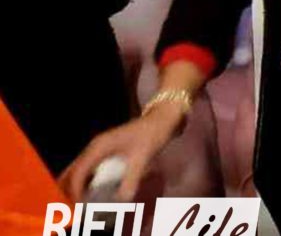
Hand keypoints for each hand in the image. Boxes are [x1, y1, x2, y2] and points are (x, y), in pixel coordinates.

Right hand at [59, 103, 185, 201]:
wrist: (161, 120)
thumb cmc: (151, 136)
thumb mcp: (142, 158)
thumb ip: (131, 179)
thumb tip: (122, 201)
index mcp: (98, 147)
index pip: (78, 173)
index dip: (75, 192)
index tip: (78, 208)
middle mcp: (94, 147)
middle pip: (72, 171)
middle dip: (69, 190)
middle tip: (74, 209)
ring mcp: (98, 149)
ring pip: (78, 170)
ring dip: (76, 186)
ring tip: (80, 205)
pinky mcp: (104, 152)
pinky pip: (88, 169)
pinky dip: (85, 182)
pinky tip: (91, 194)